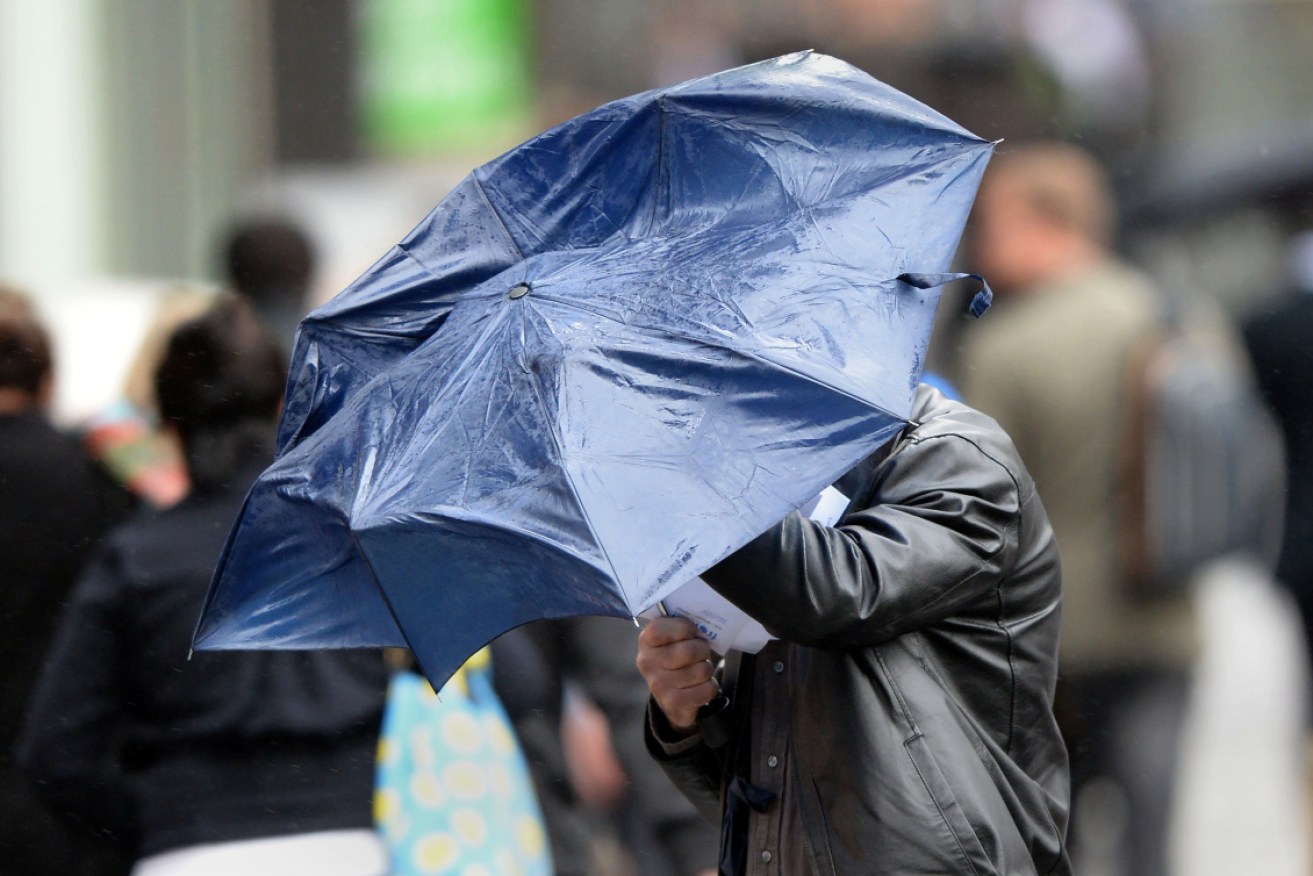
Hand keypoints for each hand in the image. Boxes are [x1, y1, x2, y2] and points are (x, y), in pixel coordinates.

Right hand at [636, 617, 717, 736]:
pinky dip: (710, 686)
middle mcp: (647, 663)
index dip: (684, 628)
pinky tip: (700, 685)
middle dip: (702, 649)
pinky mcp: (673, 703)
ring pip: (702, 670)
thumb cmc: (675, 656)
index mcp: (646, 640)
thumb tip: (701, 623)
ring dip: (706, 668)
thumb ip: (680, 627)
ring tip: (698, 669)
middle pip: (689, 651)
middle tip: (700, 652)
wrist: (669, 695)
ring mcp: (658, 685)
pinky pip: (707, 689)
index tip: (692, 632)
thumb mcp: (671, 638)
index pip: (661, 629)